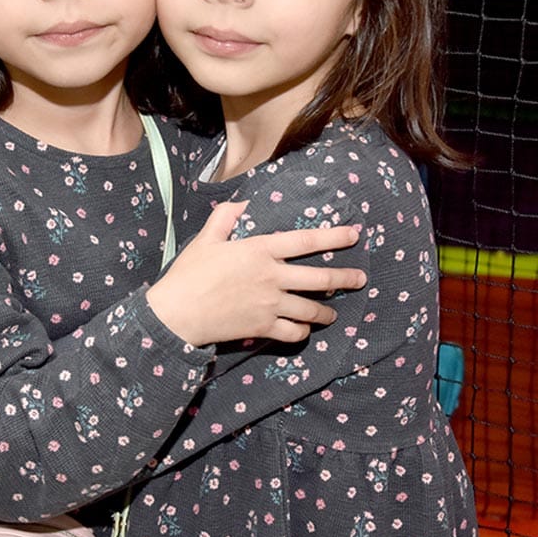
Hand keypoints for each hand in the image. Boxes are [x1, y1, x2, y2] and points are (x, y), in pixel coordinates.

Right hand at [147, 201, 364, 345]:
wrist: (177, 313)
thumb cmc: (190, 272)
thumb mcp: (206, 238)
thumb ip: (226, 216)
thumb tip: (244, 204)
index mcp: (260, 251)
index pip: (307, 241)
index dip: (334, 237)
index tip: (355, 235)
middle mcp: (272, 278)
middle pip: (320, 279)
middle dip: (346, 278)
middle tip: (360, 279)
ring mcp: (270, 305)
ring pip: (311, 310)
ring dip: (326, 311)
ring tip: (333, 312)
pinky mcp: (263, 328)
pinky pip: (293, 333)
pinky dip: (302, 332)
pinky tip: (304, 330)